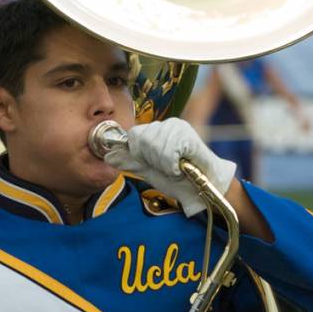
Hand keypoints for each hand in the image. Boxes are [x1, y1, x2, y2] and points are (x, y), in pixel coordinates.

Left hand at [104, 118, 236, 216]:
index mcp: (158, 130)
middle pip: (142, 140)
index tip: (154, 164)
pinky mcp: (189, 136)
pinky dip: (173, 165)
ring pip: (154, 146)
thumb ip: (130, 161)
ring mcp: (179, 128)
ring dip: (163, 164)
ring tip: (176, 168)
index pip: (134, 135)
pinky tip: (182, 167)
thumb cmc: (179, 179)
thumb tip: (108, 156)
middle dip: (152, 160)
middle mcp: (168, 124)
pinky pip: (169, 151)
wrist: (204, 187)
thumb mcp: (149, 170)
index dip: (140, 153)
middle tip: (167, 167)